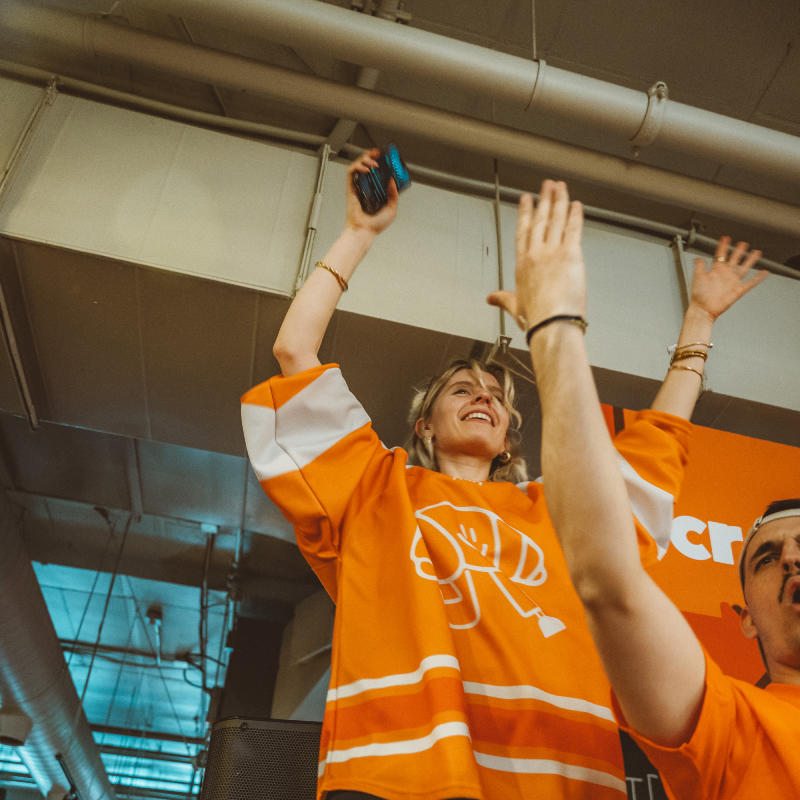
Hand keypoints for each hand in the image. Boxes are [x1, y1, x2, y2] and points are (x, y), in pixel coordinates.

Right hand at [345, 149, 397, 236]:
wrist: (364, 231)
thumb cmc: (375, 225)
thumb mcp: (391, 209)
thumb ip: (393, 194)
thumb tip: (392, 180)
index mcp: (375, 191)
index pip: (375, 171)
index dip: (379, 161)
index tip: (384, 157)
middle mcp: (366, 187)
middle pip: (365, 164)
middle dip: (371, 155)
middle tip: (377, 155)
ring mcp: (357, 186)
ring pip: (357, 165)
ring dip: (365, 159)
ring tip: (373, 164)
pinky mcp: (350, 188)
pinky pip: (351, 172)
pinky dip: (357, 166)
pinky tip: (365, 169)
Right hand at [487, 180, 585, 332]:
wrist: (551, 324)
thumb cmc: (536, 319)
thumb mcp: (515, 306)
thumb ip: (503, 299)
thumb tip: (491, 299)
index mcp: (522, 265)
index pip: (523, 232)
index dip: (526, 213)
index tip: (527, 201)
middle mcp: (536, 254)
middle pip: (539, 220)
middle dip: (543, 200)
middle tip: (546, 186)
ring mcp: (552, 252)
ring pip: (555, 219)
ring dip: (559, 201)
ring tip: (560, 187)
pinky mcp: (570, 254)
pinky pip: (573, 228)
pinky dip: (575, 215)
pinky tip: (577, 205)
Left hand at [689, 236, 767, 321]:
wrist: (704, 309)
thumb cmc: (699, 296)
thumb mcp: (697, 277)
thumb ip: (699, 266)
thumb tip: (698, 257)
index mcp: (716, 270)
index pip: (720, 255)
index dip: (723, 246)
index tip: (725, 238)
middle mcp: (725, 275)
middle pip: (734, 259)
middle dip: (738, 251)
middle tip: (743, 243)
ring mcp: (733, 282)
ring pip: (744, 268)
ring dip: (750, 260)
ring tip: (756, 252)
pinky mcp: (738, 290)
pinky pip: (751, 283)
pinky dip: (758, 278)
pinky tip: (764, 272)